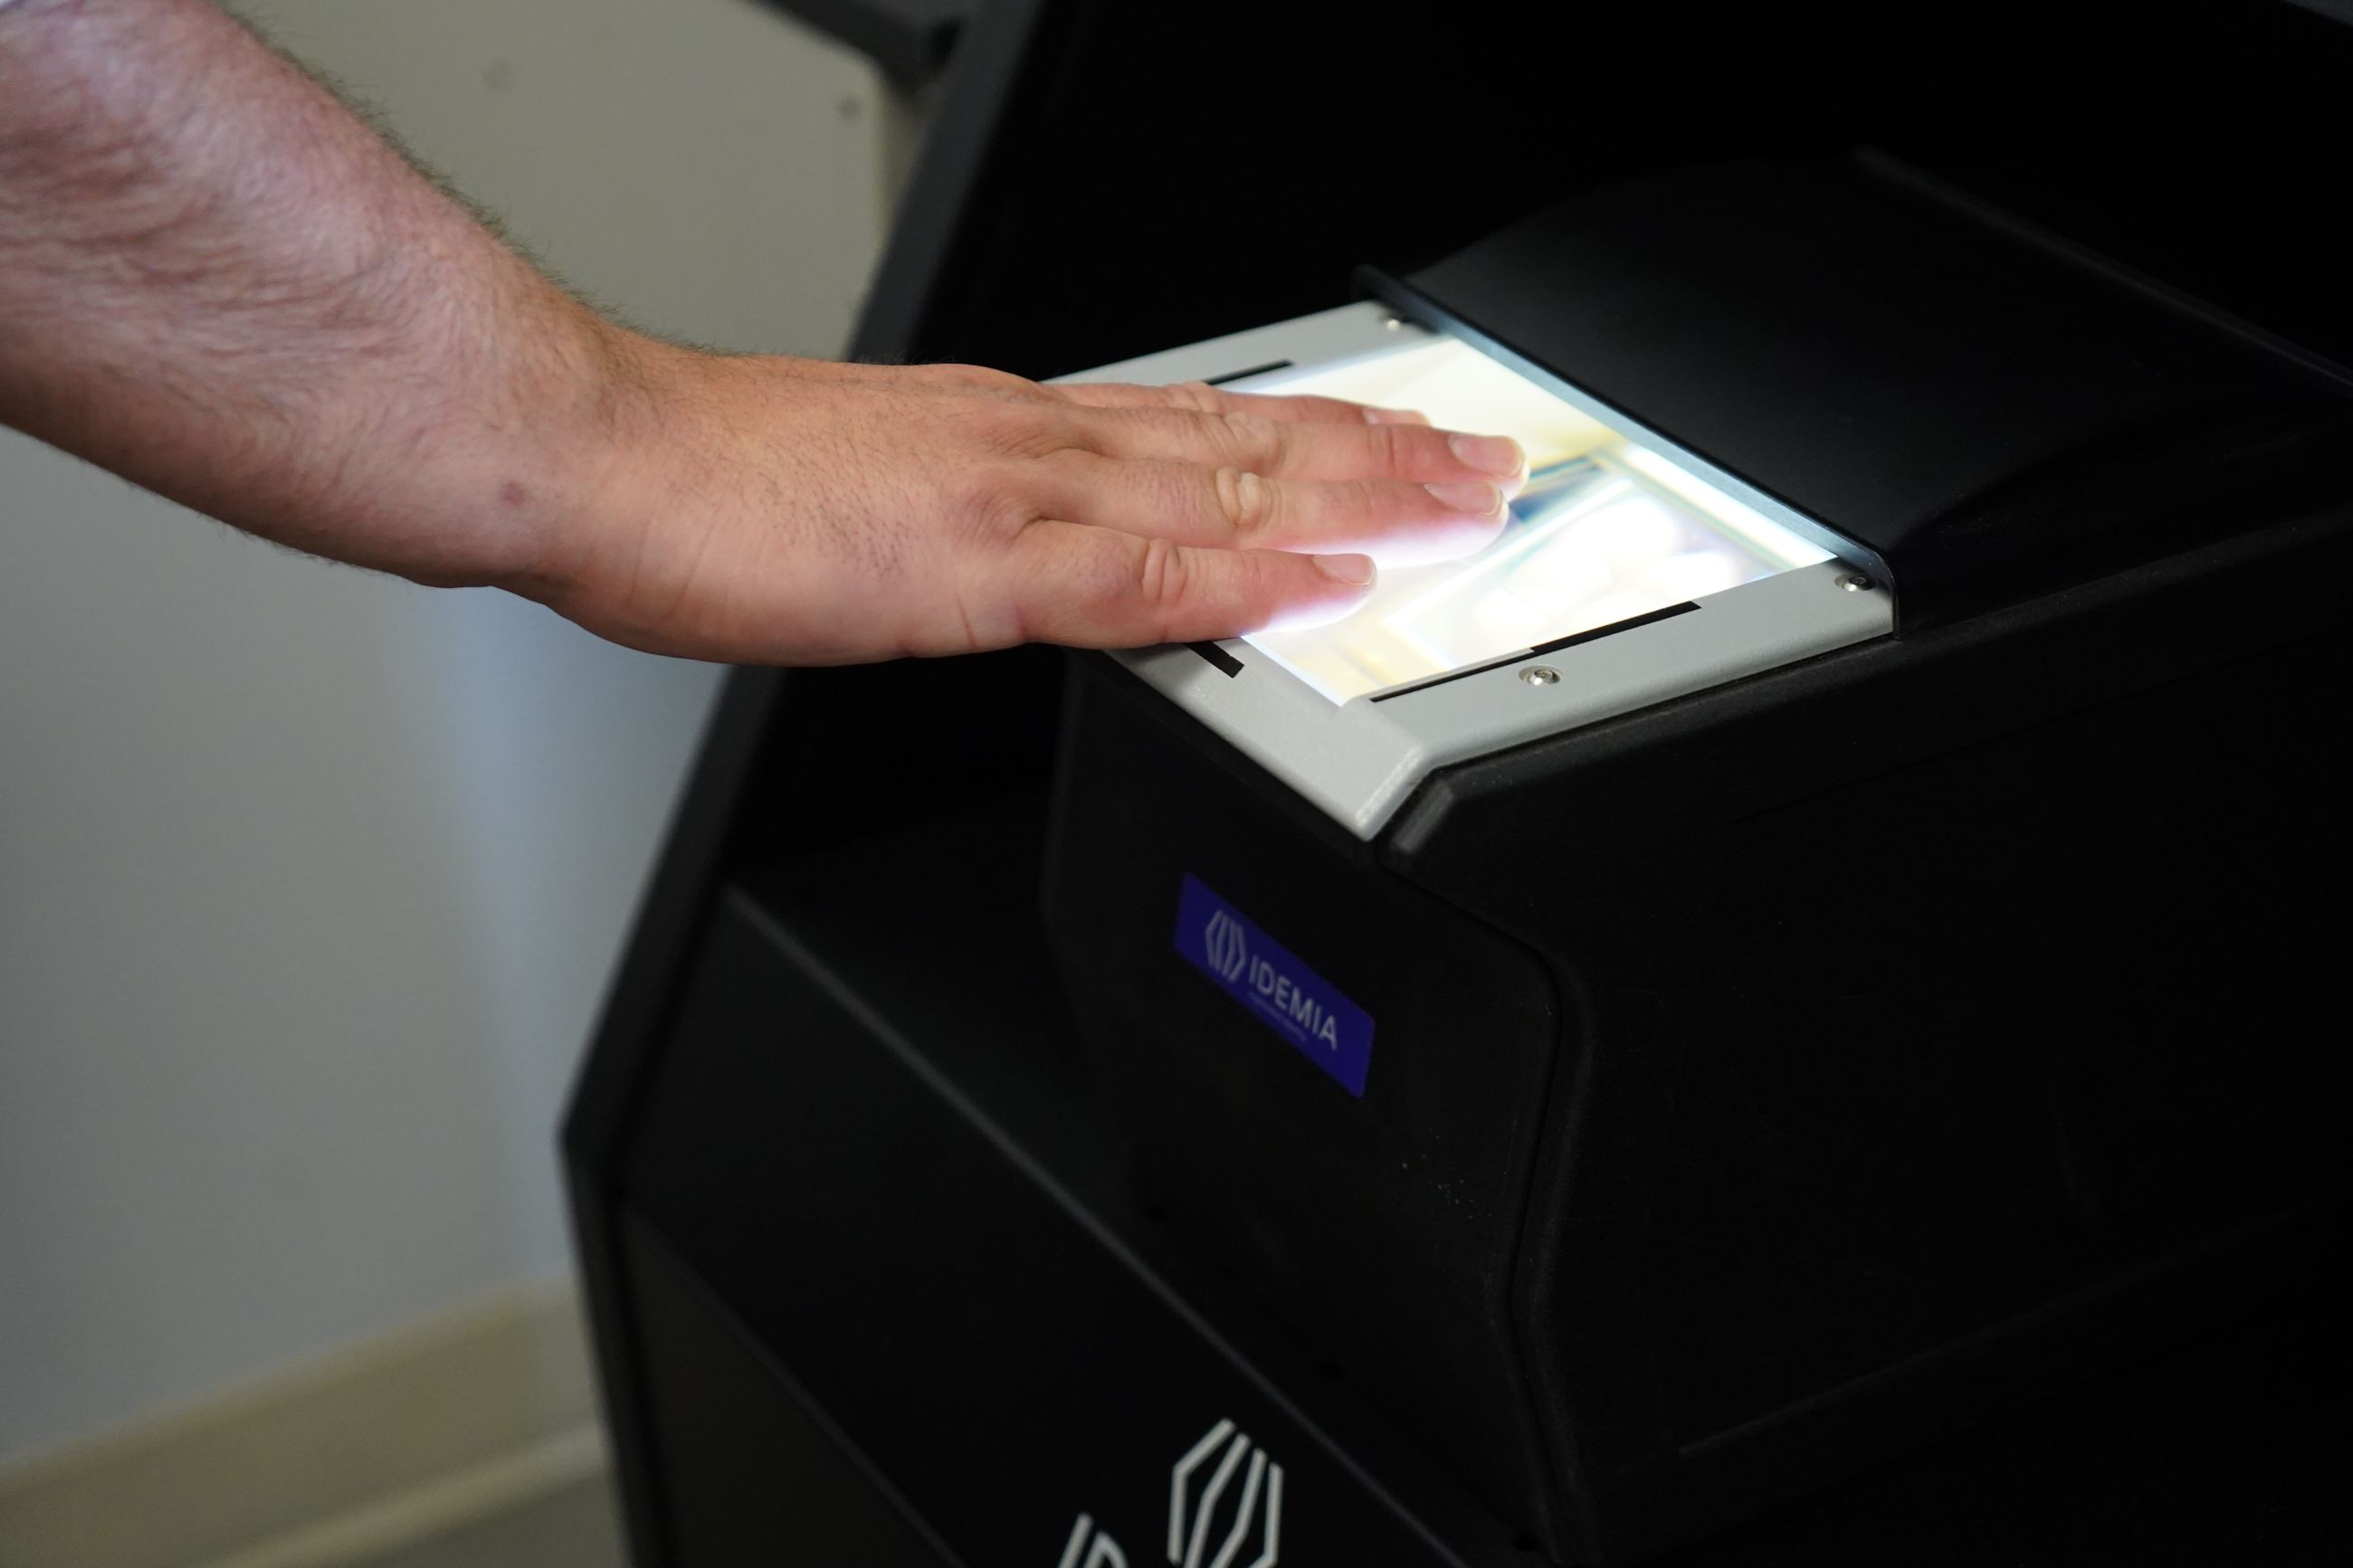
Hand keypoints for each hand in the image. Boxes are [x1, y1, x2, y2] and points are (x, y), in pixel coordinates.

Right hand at [525, 344, 1525, 663]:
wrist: (605, 453)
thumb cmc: (708, 478)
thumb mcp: (866, 478)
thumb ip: (960, 510)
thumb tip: (1016, 543)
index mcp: (1006, 426)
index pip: (1197, 420)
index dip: (1311, 436)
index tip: (1393, 447)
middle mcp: (1033, 440)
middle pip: (1244, 437)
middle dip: (1377, 454)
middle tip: (1482, 462)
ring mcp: (1015, 495)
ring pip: (1225, 484)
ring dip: (1357, 497)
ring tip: (1458, 504)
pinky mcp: (977, 565)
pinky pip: (1142, 575)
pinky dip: (1247, 574)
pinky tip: (1327, 580)